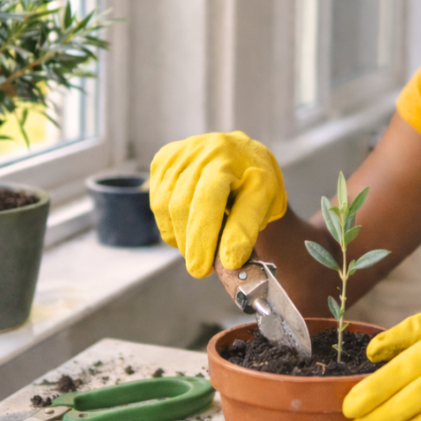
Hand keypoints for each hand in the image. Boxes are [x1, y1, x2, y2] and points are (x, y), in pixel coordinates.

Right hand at [149, 131, 287, 277]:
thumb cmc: (257, 181)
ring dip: (178, 235)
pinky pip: (157, 200)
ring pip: (163, 205)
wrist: (246, 157)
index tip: (201, 270)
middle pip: (181, 205)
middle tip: (203, 267)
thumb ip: (245, 229)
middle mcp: (198, 149)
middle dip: (190, 243)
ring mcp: (177, 153)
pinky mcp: (163, 159)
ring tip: (199, 246)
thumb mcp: (264, 202)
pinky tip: (187, 226)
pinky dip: (169, 222)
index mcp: (226, 157)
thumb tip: (229, 262)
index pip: (207, 201)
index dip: (201, 238)